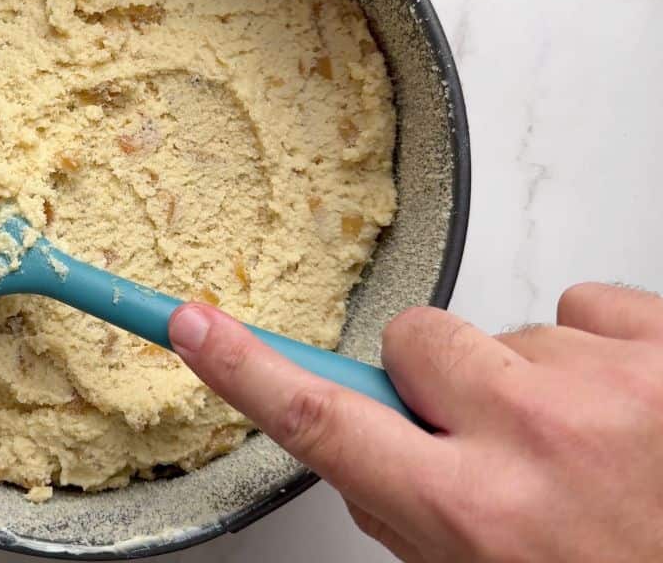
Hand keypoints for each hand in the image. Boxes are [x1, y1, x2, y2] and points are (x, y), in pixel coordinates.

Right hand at [169, 284, 662, 561]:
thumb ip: (405, 508)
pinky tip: (629, 410)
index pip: (320, 421)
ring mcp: (609, 385)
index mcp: (471, 511)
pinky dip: (597, 352)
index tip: (194, 326)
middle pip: (413, 341)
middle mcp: (533, 438)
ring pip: (508, 327)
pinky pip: (585, 303)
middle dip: (434, 379)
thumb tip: (364, 433)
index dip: (245, 369)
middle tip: (495, 439)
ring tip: (590, 445)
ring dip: (532, 378)